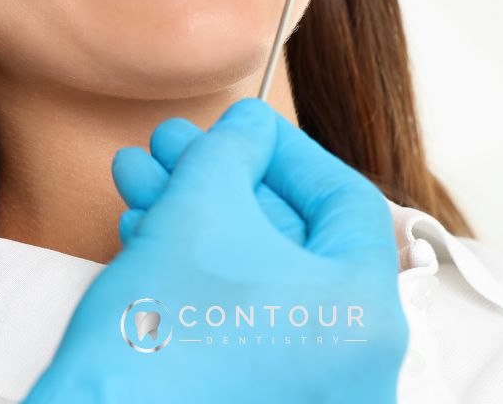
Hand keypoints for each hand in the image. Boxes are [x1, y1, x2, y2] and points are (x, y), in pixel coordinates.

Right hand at [22, 98, 408, 403]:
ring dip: (193, 210)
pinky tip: (140, 227)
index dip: (285, 148)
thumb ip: (234, 148)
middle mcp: (351, 364)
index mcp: (365, 317)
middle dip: (218, 175)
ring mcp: (303, 389)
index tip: (239, 125)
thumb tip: (249, 126)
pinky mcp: (252, 398)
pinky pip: (236, 313)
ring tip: (137, 174)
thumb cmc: (159, 328)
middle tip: (170, 144)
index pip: (343, 200)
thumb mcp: (200, 205)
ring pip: (251, 270)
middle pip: (287, 234)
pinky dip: (195, 264)